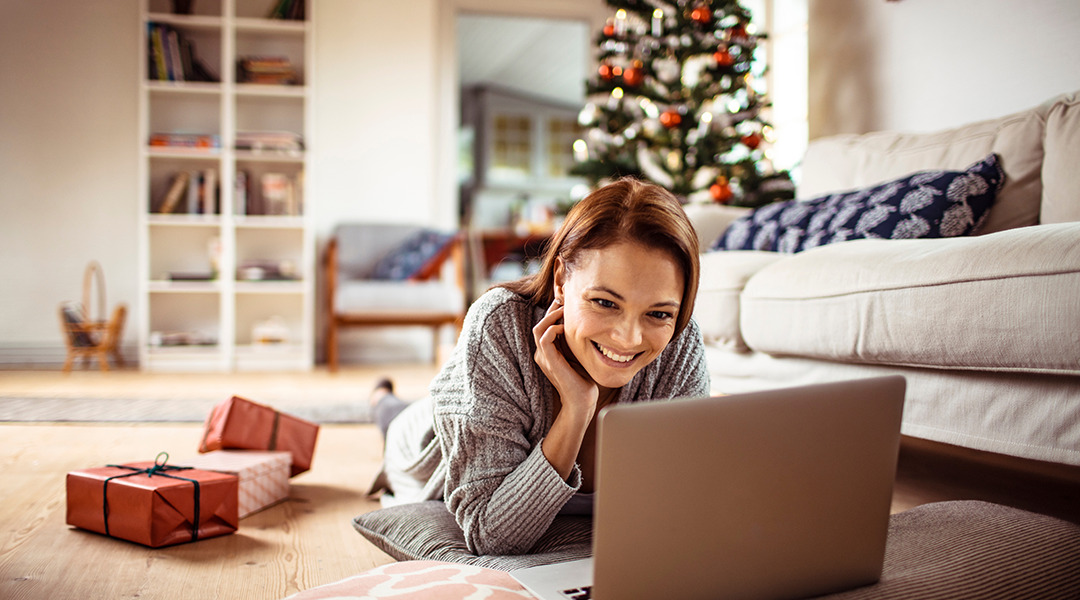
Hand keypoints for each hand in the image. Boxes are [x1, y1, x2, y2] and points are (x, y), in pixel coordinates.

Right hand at [534, 299, 597, 481]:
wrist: (582, 401)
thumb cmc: (584, 380)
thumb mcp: (580, 356)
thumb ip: (578, 342)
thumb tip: (589, 325)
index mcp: (549, 352)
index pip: (546, 324)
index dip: (555, 311)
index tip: (568, 301)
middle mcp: (543, 353)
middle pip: (541, 322)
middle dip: (553, 309)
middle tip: (566, 299)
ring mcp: (544, 358)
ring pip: (539, 327)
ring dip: (552, 316)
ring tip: (565, 309)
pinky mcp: (550, 361)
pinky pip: (544, 339)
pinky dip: (553, 329)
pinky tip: (565, 327)